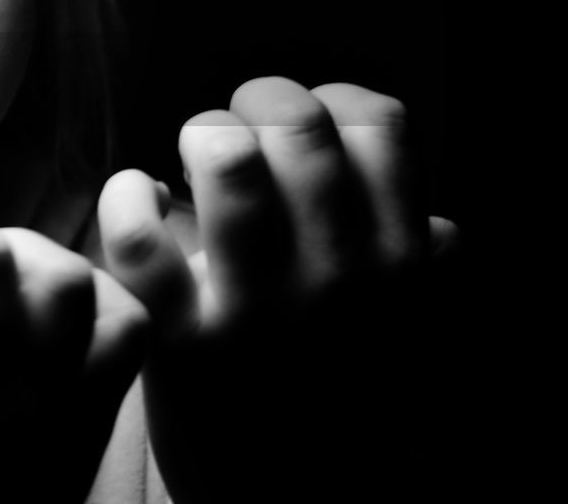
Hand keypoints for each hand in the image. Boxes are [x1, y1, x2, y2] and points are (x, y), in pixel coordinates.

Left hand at [97, 78, 458, 503]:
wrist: (284, 498)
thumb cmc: (331, 393)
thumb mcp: (401, 334)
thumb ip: (415, 271)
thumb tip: (439, 228)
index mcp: (398, 265)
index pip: (380, 126)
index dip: (333, 102)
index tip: (309, 126)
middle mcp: (337, 280)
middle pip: (297, 126)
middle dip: (257, 103)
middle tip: (238, 133)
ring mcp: (257, 309)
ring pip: (226, 159)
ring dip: (203, 136)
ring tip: (193, 159)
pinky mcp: (179, 340)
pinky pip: (138, 234)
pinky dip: (127, 194)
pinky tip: (139, 196)